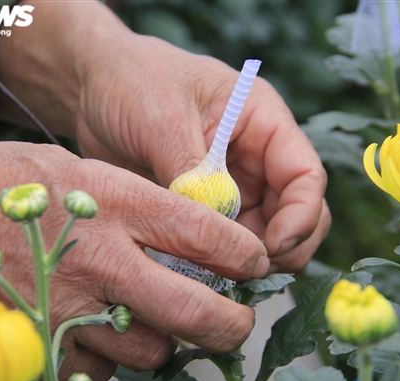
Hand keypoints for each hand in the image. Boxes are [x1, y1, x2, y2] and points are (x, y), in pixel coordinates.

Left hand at [0, 1, 329, 273]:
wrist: (93, 89)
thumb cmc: (132, 82)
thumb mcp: (163, 118)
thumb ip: (190, 170)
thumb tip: (210, 227)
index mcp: (263, 122)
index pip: (306, 176)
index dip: (301, 216)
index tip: (273, 247)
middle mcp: (257, 157)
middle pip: (296, 213)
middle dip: (283, 248)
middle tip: (249, 274)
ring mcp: (233, 185)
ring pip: (264, 235)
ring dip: (250, 261)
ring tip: (219, 279)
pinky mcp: (205, 207)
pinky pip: (225, 242)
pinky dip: (219, 263)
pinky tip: (196, 274)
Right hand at [0, 143, 265, 380]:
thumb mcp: (62, 161)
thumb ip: (124, 194)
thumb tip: (175, 224)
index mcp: (113, 203)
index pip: (207, 232)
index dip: (246, 253)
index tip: (256, 262)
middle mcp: (103, 261)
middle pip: (198, 310)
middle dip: (234, 323)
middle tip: (239, 322)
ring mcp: (74, 311)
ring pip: (157, 351)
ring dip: (171, 342)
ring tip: (162, 323)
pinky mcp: (45, 347)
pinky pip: (106, 371)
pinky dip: (117, 359)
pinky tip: (107, 334)